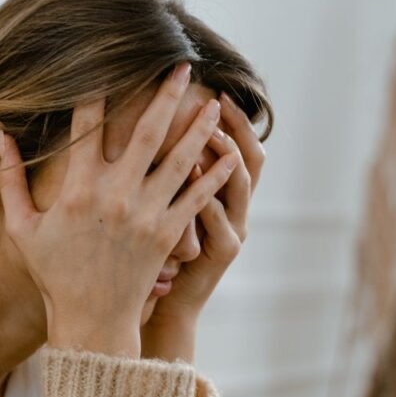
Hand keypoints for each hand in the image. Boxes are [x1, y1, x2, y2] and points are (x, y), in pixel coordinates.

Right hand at [0, 64, 240, 358]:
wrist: (91, 320)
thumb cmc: (54, 273)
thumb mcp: (21, 228)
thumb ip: (9, 181)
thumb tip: (1, 138)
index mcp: (78, 189)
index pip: (87, 126)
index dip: (97, 92)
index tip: (107, 65)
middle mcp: (115, 195)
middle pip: (147, 131)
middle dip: (166, 95)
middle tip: (182, 66)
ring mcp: (146, 214)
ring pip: (180, 159)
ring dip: (199, 127)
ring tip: (214, 102)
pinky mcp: (168, 234)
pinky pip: (197, 197)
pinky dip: (215, 175)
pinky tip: (229, 154)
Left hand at [141, 92, 265, 363]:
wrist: (162, 305)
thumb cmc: (154, 255)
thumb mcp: (164, 209)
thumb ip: (163, 173)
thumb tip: (145, 126)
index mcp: (221, 194)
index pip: (236, 146)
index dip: (233, 119)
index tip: (214, 90)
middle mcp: (235, 208)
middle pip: (250, 158)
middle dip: (236, 127)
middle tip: (218, 101)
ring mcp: (233, 230)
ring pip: (239, 186)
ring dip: (225, 157)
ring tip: (209, 133)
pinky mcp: (222, 253)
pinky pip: (220, 222)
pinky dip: (210, 199)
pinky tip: (195, 178)